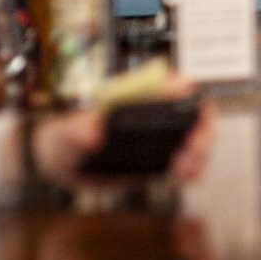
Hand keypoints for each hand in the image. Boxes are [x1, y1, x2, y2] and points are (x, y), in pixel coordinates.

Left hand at [26, 86, 215, 188]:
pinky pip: (185, 165)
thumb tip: (90, 133)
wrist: (58, 166)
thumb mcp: (63, 131)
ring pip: (196, 139)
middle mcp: (154, 114)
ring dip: (200, 153)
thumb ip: (75, 130)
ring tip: (185, 167)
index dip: (189, 91)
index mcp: (136, 95)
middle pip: (195, 112)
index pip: (172, 83)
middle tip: (193, 147)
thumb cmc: (61, 137)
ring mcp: (159, 139)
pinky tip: (184, 176)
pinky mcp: (158, 162)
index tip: (192, 107)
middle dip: (203, 129)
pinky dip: (191, 171)